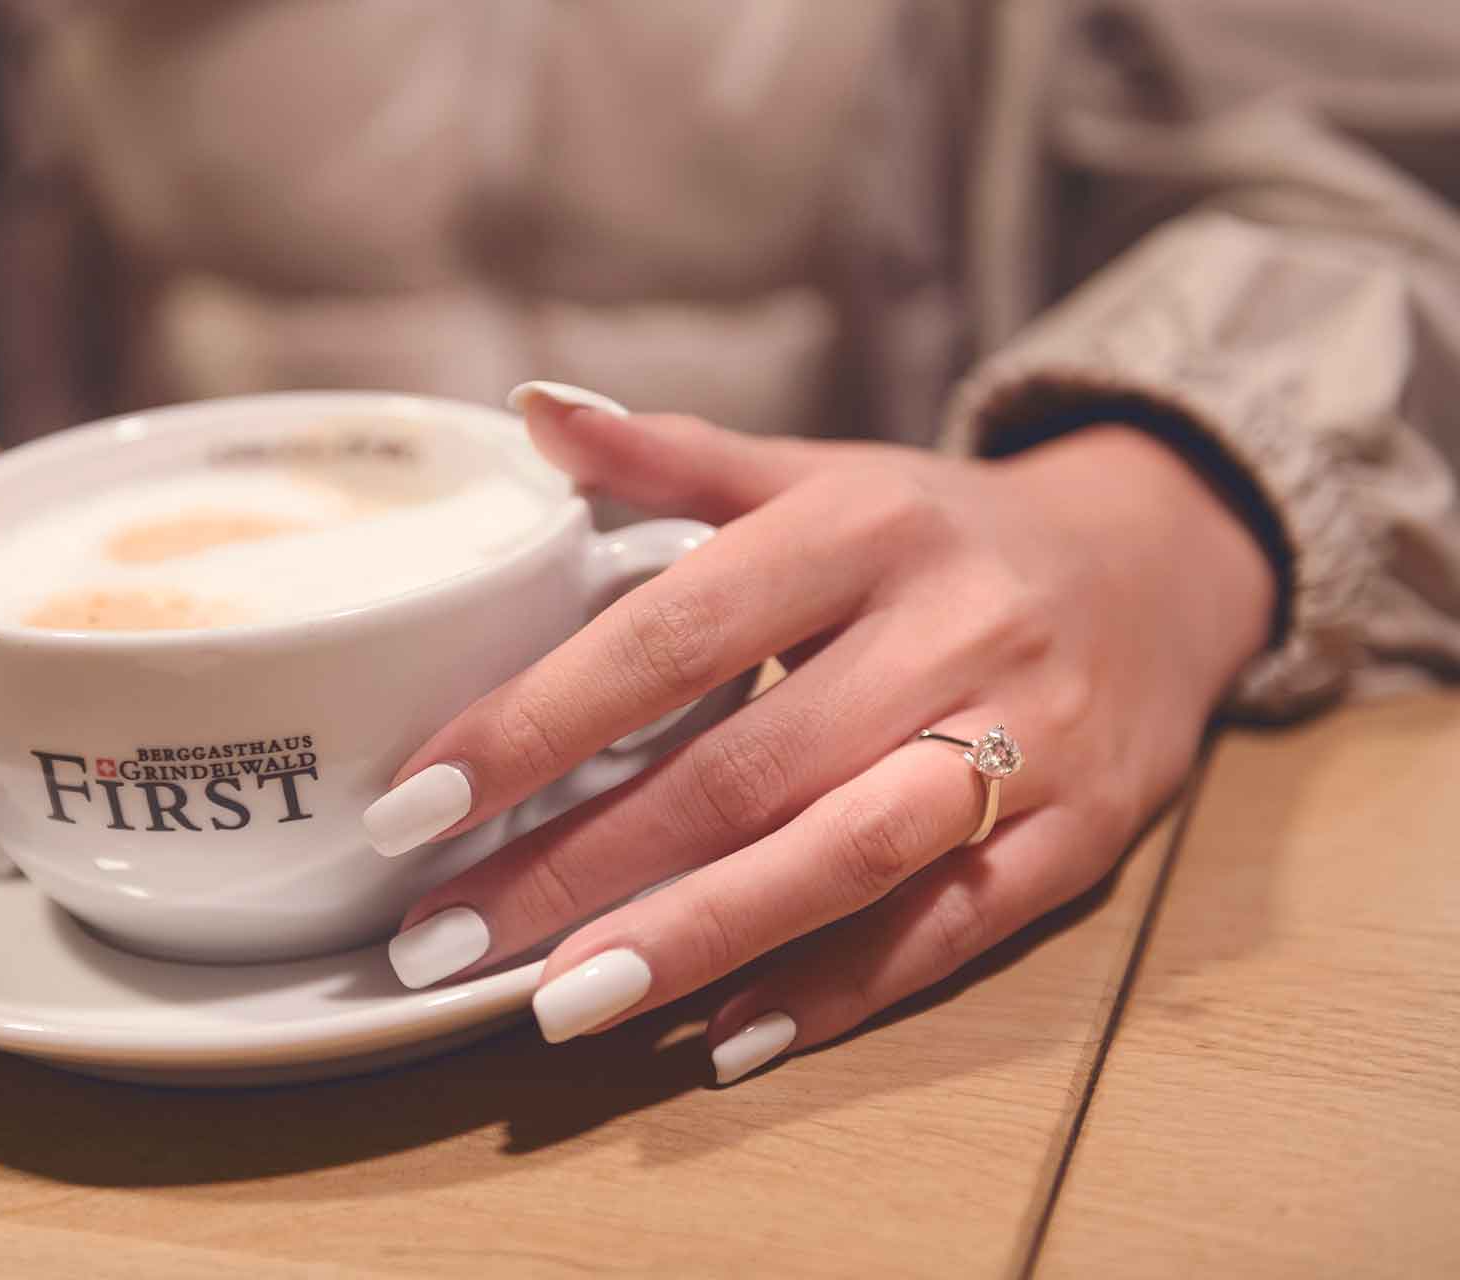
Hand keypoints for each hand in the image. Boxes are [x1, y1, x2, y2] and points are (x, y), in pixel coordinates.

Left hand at [373, 387, 1274, 1082]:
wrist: (1158, 566)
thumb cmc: (942, 530)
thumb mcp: (819, 473)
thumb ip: (674, 457)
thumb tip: (531, 410)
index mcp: (859, 528)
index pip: (669, 636)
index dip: (536, 725)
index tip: (416, 804)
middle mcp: (945, 631)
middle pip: (738, 770)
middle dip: (578, 865)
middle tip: (444, 939)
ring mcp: (1024, 741)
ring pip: (843, 858)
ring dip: (696, 941)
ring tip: (561, 1006)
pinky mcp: (1079, 836)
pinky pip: (947, 928)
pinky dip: (837, 989)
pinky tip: (724, 1037)